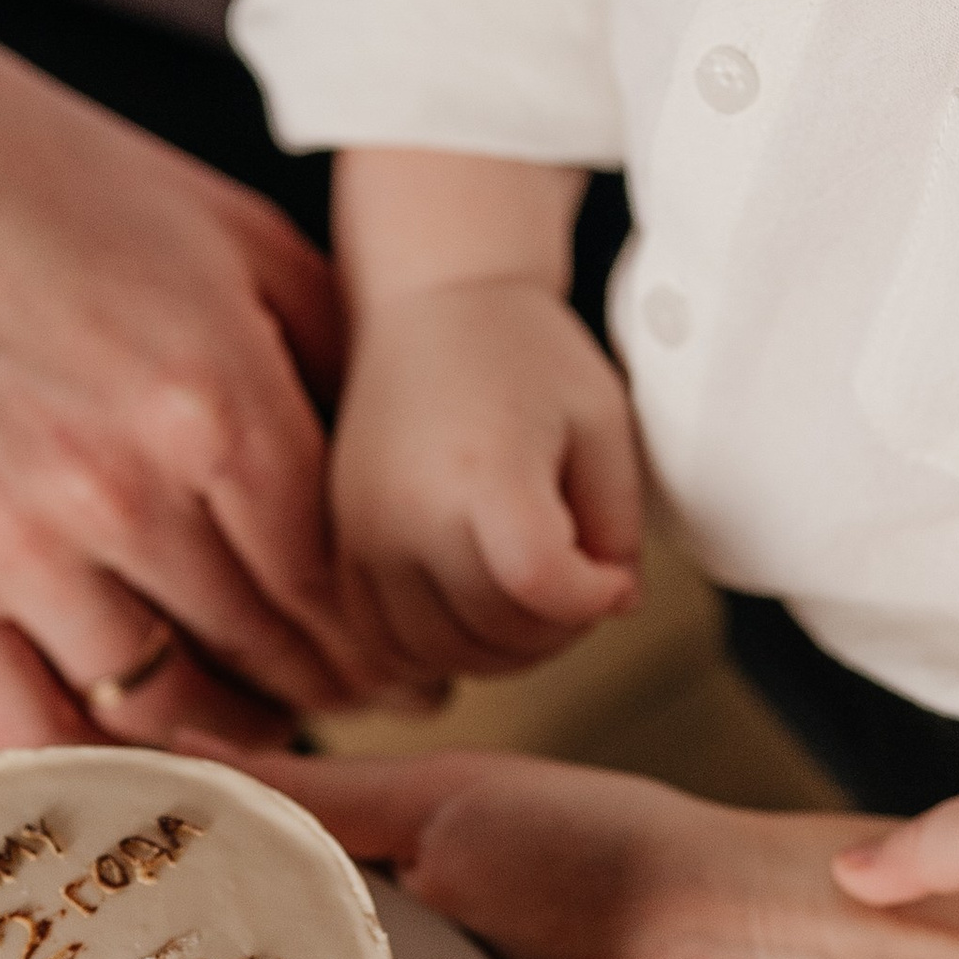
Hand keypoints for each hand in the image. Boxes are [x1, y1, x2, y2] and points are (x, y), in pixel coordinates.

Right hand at [0, 23, 382, 747]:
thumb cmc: (50, 185)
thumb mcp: (233, 235)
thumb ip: (332, 359)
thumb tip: (407, 487)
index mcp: (212, 396)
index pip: (331, 584)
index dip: (380, 647)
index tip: (405, 673)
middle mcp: (114, 487)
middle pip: (257, 653)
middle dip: (321, 694)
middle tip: (349, 707)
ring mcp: (6, 545)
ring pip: (153, 711)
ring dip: (219, 737)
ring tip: (253, 728)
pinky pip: (17, 726)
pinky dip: (86, 764)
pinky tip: (128, 755)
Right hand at [332, 279, 643, 680]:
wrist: (432, 303)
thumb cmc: (522, 351)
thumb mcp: (602, 423)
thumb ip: (619, 524)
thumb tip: (611, 605)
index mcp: (482, 469)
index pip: (541, 586)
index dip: (593, 598)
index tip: (611, 574)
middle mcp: (407, 511)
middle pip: (494, 633)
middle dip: (559, 628)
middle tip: (582, 583)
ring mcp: (363, 535)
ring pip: (440, 655)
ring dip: (502, 650)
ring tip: (533, 597)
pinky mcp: (339, 548)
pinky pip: (384, 644)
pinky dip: (438, 650)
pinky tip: (474, 611)